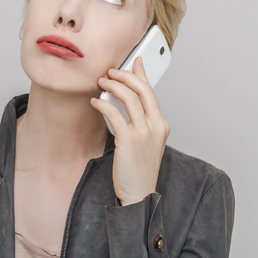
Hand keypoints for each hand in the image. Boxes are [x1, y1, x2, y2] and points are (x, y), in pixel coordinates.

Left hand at [90, 56, 170, 205]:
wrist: (139, 195)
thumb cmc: (139, 170)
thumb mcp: (145, 142)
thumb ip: (140, 120)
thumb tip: (129, 101)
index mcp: (161, 125)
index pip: (151, 92)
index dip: (141, 74)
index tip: (133, 62)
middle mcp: (156, 127)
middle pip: (142, 89)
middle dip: (125, 75)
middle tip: (110, 72)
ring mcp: (144, 134)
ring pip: (129, 98)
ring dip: (112, 86)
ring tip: (101, 83)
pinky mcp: (129, 141)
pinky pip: (114, 114)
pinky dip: (103, 104)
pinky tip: (95, 103)